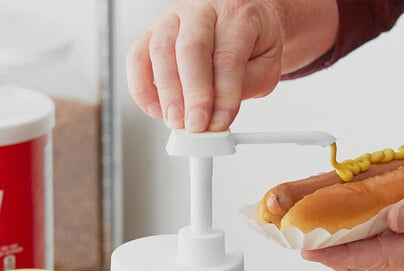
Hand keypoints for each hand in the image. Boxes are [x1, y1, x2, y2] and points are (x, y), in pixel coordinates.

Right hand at [126, 0, 283, 131]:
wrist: (245, 16)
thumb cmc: (255, 42)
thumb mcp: (266, 66)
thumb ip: (248, 86)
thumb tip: (219, 112)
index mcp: (238, 15)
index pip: (227, 58)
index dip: (223, 95)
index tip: (219, 123)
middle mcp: (203, 11)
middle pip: (191, 50)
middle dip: (192, 94)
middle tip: (195, 125)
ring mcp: (175, 18)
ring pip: (161, 50)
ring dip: (167, 93)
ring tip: (177, 121)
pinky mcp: (154, 32)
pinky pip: (137, 56)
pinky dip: (142, 88)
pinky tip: (156, 110)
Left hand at [302, 165, 403, 270]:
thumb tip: (390, 215)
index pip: (371, 256)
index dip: (335, 252)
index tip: (305, 249)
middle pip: (362, 260)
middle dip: (327, 252)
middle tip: (295, 240)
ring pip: (369, 255)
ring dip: (339, 247)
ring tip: (310, 235)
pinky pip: (381, 245)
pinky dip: (358, 238)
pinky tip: (344, 227)